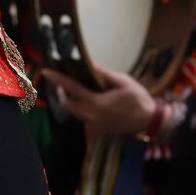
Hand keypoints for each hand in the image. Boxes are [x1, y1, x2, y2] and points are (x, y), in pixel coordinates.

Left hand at [43, 66, 157, 135]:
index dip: (57, 79)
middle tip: (65, 82)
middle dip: (62, 92)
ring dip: (71, 101)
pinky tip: (89, 101)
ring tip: (77, 89)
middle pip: (67, 104)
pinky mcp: (97, 130)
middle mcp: (92, 116)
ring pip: (74, 112)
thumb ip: (105, 74)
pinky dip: (81, 109)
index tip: (46, 71)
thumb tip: (90, 64)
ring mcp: (94, 125)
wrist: (149, 120)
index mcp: (97, 103)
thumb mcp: (124, 81)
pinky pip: (83, 118)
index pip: (72, 89)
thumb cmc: (138, 99)